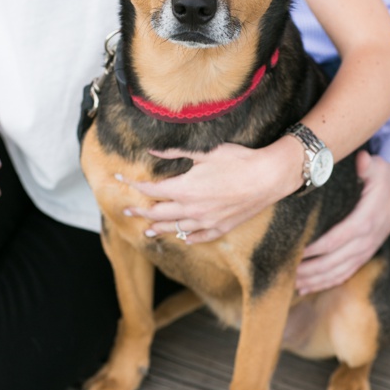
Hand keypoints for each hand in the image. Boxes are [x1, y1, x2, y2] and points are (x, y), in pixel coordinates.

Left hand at [129, 140, 299, 243]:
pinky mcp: (222, 227)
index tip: (120, 180)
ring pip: (176, 229)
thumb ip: (174, 152)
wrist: (270, 177)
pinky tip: (184, 239)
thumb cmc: (237, 160)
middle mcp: (191, 209)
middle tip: (127, 212)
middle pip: (158, 214)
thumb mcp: (204, 152)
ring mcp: (207, 221)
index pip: (150, 190)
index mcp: (183, 189)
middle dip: (140, 212)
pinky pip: (201, 237)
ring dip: (160, 229)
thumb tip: (151, 151)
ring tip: (147, 231)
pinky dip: (189, 238)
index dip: (133, 185)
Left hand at [297, 152, 389, 293]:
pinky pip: (343, 275)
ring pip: (337, 272)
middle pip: (334, 260)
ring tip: (290, 282)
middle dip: (310, 268)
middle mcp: (365, 240)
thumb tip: (362, 159)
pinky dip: (324, 284)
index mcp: (366, 220)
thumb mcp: (378, 169)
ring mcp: (364, 251)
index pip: (339, 238)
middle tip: (284, 270)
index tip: (297, 251)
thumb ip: (367, 166)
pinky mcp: (361, 257)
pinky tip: (304, 289)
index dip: (318, 247)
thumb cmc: (383, 180)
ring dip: (314, 280)